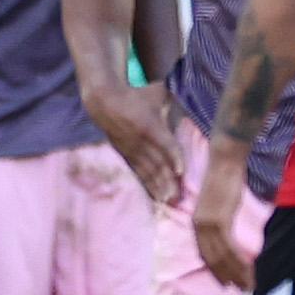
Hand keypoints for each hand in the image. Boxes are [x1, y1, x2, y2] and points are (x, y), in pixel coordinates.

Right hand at [87, 80, 184, 205]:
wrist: (104, 102)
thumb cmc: (137, 95)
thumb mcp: (157, 95)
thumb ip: (172, 108)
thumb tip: (190, 118)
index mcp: (150, 125)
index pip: (165, 144)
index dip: (173, 157)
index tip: (181, 171)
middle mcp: (140, 140)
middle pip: (156, 162)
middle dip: (167, 180)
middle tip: (178, 196)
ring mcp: (131, 149)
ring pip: (147, 170)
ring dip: (158, 186)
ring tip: (167, 199)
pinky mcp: (125, 154)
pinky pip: (138, 172)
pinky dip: (147, 184)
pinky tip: (156, 195)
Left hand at [192, 150, 256, 290]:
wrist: (224, 159)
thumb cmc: (224, 178)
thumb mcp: (218, 203)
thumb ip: (219, 219)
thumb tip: (227, 233)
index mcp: (196, 222)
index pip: (205, 253)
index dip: (216, 269)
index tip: (226, 282)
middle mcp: (198, 225)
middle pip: (212, 258)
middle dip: (227, 276)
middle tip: (241, 290)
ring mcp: (207, 223)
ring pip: (222, 256)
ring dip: (237, 273)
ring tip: (248, 286)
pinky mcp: (219, 220)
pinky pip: (229, 247)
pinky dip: (239, 261)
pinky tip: (248, 270)